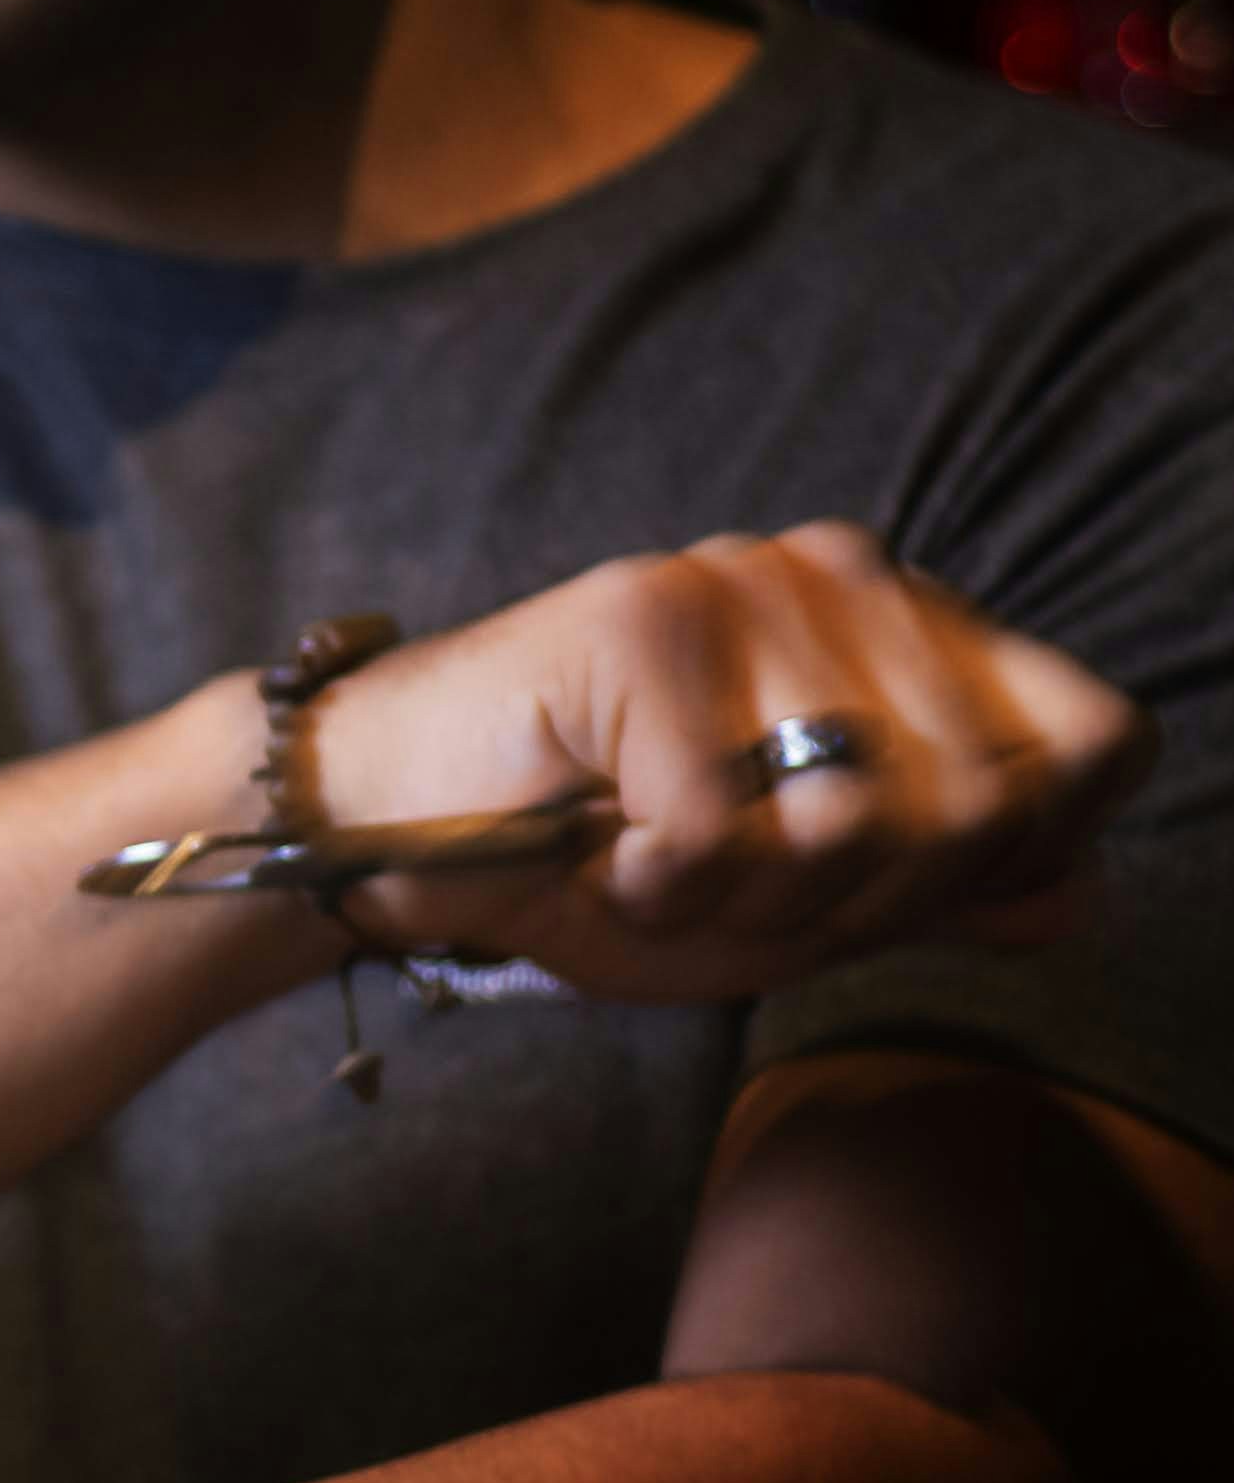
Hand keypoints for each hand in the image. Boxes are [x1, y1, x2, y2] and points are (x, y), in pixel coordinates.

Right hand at [300, 524, 1147, 997]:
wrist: (384, 831)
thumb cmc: (589, 863)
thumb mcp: (797, 904)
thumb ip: (944, 891)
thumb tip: (1082, 893)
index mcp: (910, 629)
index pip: (1097, 745)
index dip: (1022, 859)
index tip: (882, 893)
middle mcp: (851, 577)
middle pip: (988, 808)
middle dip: (862, 905)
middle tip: (735, 892)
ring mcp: (747, 585)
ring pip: (859, 824)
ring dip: (751, 903)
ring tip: (660, 868)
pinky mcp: (642, 623)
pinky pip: (718, 834)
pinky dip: (654, 890)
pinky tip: (596, 855)